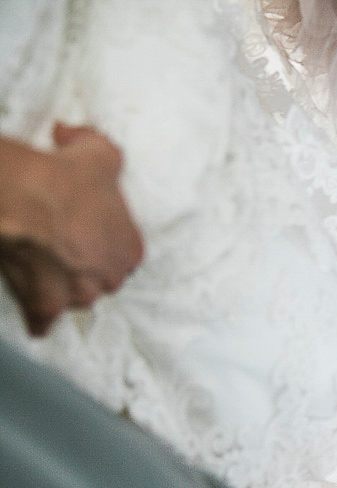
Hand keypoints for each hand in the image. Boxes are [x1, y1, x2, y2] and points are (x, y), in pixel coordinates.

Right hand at [0, 125, 143, 334]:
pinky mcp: (45, 304)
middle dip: (85, 269)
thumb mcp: (98, 154)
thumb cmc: (64, 176)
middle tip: (64, 251)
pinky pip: (44, 319)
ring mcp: (78, 294)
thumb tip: (73, 135)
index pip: (125, 255)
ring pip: (74, 299)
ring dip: (62, 290)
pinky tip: (36, 318)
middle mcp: (109, 277)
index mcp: (130, 249)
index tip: (87, 234)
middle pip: (100, 280)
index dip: (104, 244)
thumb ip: (99, 148)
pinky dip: (38, 318)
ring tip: (45, 271)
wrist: (22, 198)